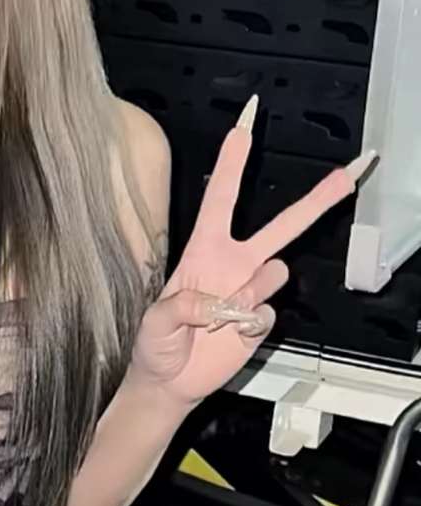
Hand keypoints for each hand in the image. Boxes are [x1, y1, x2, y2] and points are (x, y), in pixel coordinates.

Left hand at [129, 95, 375, 409]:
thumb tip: (214, 299)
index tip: (244, 125)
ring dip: (249, 290)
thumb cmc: (156, 344)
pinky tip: (227, 333)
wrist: (171, 380)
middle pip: (281, 225)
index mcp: (201, 250)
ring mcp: (250, 290)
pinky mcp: (261, 318)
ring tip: (217, 315)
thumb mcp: (154, 322)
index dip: (232, 161)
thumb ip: (179, 307)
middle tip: (349, 172)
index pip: (221, 197)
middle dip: (316, 199)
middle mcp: (232, 263)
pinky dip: (249, 325)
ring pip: (276, 271)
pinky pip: (269, 312)